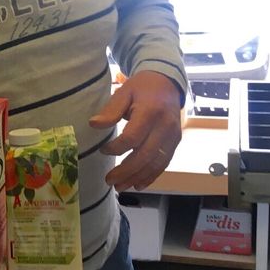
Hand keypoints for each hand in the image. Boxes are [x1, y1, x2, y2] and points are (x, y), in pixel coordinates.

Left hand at [90, 70, 182, 190]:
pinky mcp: (176, 142)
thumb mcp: (124, 92)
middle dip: (126, 171)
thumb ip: (111, 110)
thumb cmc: (141, 88)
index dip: (117, 148)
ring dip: (138, 177)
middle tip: (109, 180)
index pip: (133, 137)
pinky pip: (164, 162)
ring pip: (156, 163)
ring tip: (120, 186)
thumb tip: (93, 124)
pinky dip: (151, 175)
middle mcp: (165, 126)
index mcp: (151, 112)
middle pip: (145, 155)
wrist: (168, 83)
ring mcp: (173, 136)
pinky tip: (138, 184)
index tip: (103, 149)